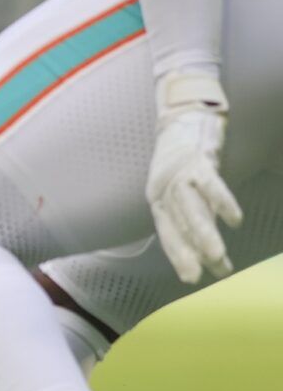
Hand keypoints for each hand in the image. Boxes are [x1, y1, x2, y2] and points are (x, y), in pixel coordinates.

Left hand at [148, 70, 242, 282]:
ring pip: (190, 209)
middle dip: (191, 252)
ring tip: (218, 256)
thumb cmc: (184, 155)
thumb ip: (191, 209)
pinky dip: (221, 201)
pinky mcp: (196, 159)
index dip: (178, 255)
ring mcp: (178, 173)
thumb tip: (204, 238)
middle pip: (178, 224)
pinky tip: (234, 220)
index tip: (191, 278)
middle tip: (206, 275)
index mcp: (157, 197)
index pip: (167, 232)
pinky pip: (208, 183)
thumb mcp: (181, 185)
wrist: (183, 113)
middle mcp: (163, 187)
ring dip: (204, 234)